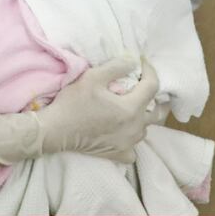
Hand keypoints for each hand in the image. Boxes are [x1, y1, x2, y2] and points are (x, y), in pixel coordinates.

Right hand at [0, 56, 159, 164]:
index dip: (149, 70)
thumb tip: (133, 61)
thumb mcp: (92, 77)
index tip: (141, 62)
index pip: (152, 86)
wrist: (56, 130)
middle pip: (158, 112)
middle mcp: (135, 127)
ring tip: (130, 108)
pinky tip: (123, 133)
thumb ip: (116, 67)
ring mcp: (129, 143)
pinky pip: (134, 148)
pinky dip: (131, 139)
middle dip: (157, 98)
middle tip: (146, 88)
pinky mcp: (120, 154)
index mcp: (131, 108)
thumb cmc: (73, 103)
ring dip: (142, 117)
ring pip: (146, 128)